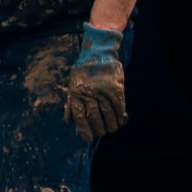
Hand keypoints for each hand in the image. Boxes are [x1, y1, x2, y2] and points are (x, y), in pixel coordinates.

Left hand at [62, 24, 127, 140]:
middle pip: (94, 116)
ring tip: (112, 129)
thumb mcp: (73, 86)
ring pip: (107, 112)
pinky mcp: (115, 87)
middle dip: (99, 128)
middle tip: (103, 133)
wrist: (97, 53)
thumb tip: (70, 123)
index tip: (88, 138)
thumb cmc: (82, 73)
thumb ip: (72, 103)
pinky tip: (121, 119)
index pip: (79, 117)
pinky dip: (120, 114)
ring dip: (111, 123)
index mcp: (75, 94)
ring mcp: (102, 90)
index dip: (84, 130)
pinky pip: (118, 104)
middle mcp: (88, 94)